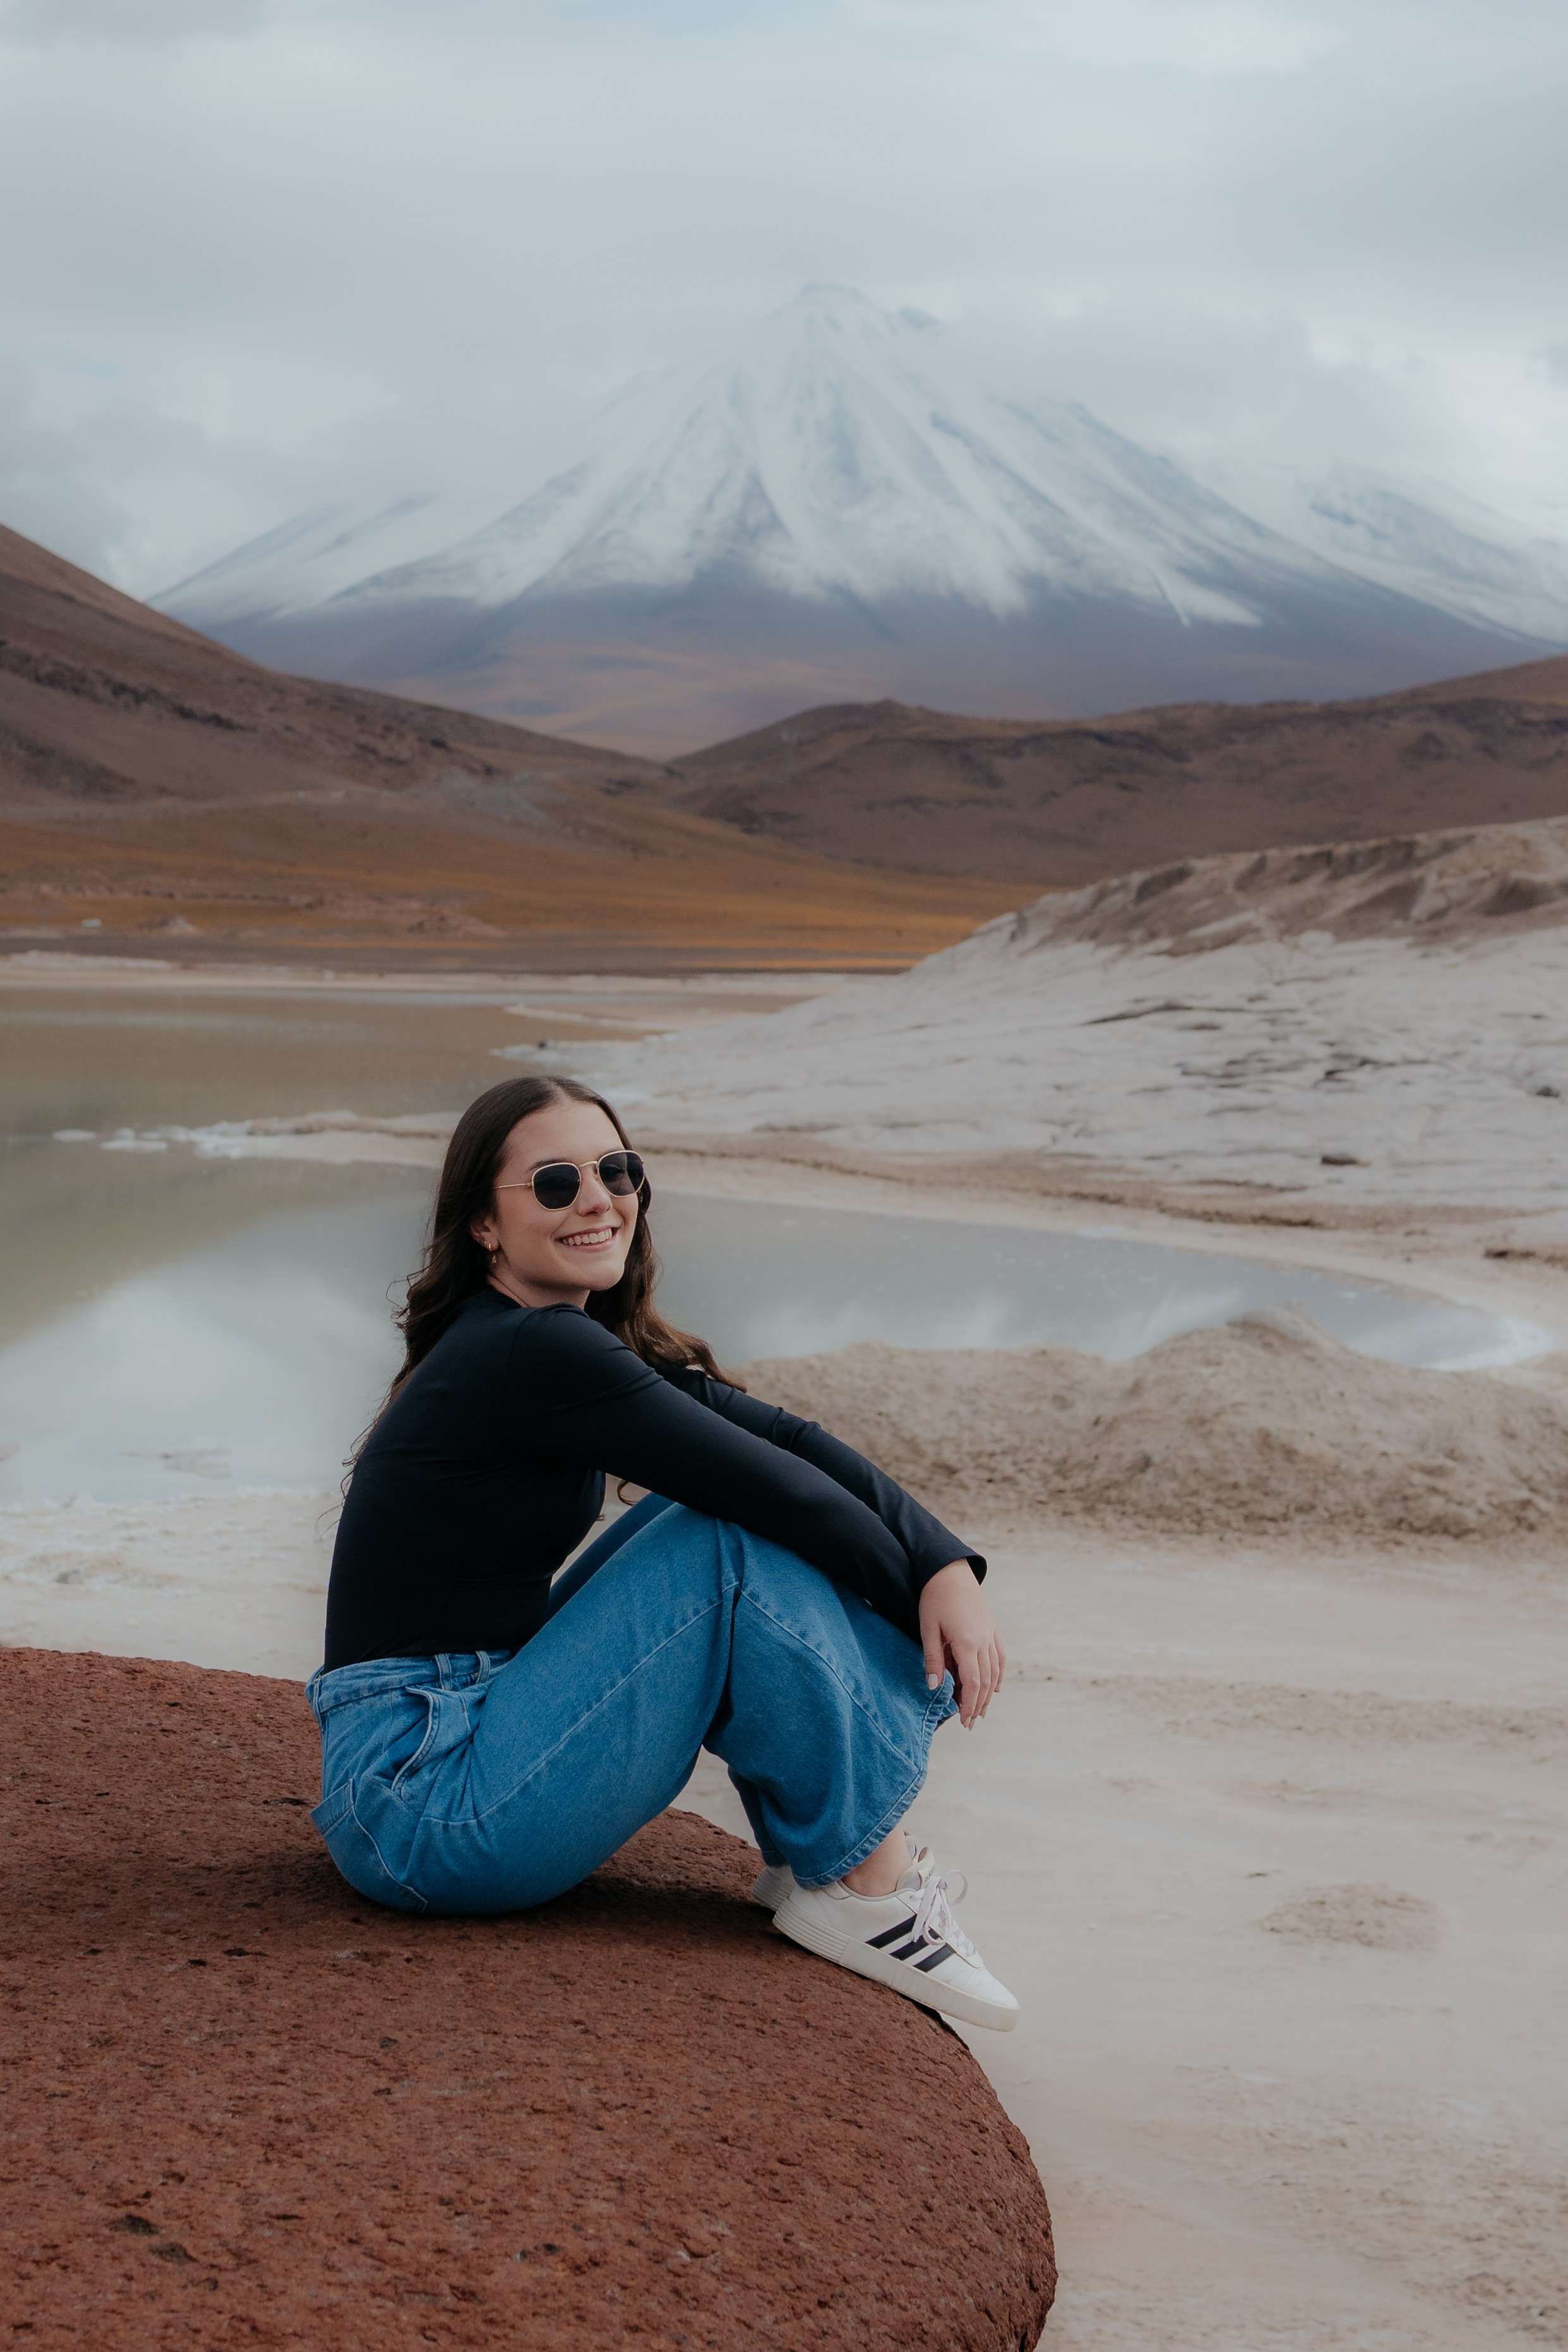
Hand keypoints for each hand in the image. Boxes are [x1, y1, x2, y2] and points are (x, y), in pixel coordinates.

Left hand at [918, 1560, 1004, 1728]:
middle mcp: (983, 1641)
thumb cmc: (935, 1598)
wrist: (950, 1570)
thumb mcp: (928, 1629)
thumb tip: (933, 1687)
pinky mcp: (992, 1628)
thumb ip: (932, 1659)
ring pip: (995, 1672)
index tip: (963, 1721)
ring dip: (989, 1694)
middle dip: (978, 1704)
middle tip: (970, 1723)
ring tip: (980, 1710)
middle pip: (986, 1682)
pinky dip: (998, 1675)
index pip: (972, 1684)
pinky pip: (1000, 1657)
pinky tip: (995, 1687)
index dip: (969, 1705)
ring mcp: (991, 1634)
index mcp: (967, 1643)